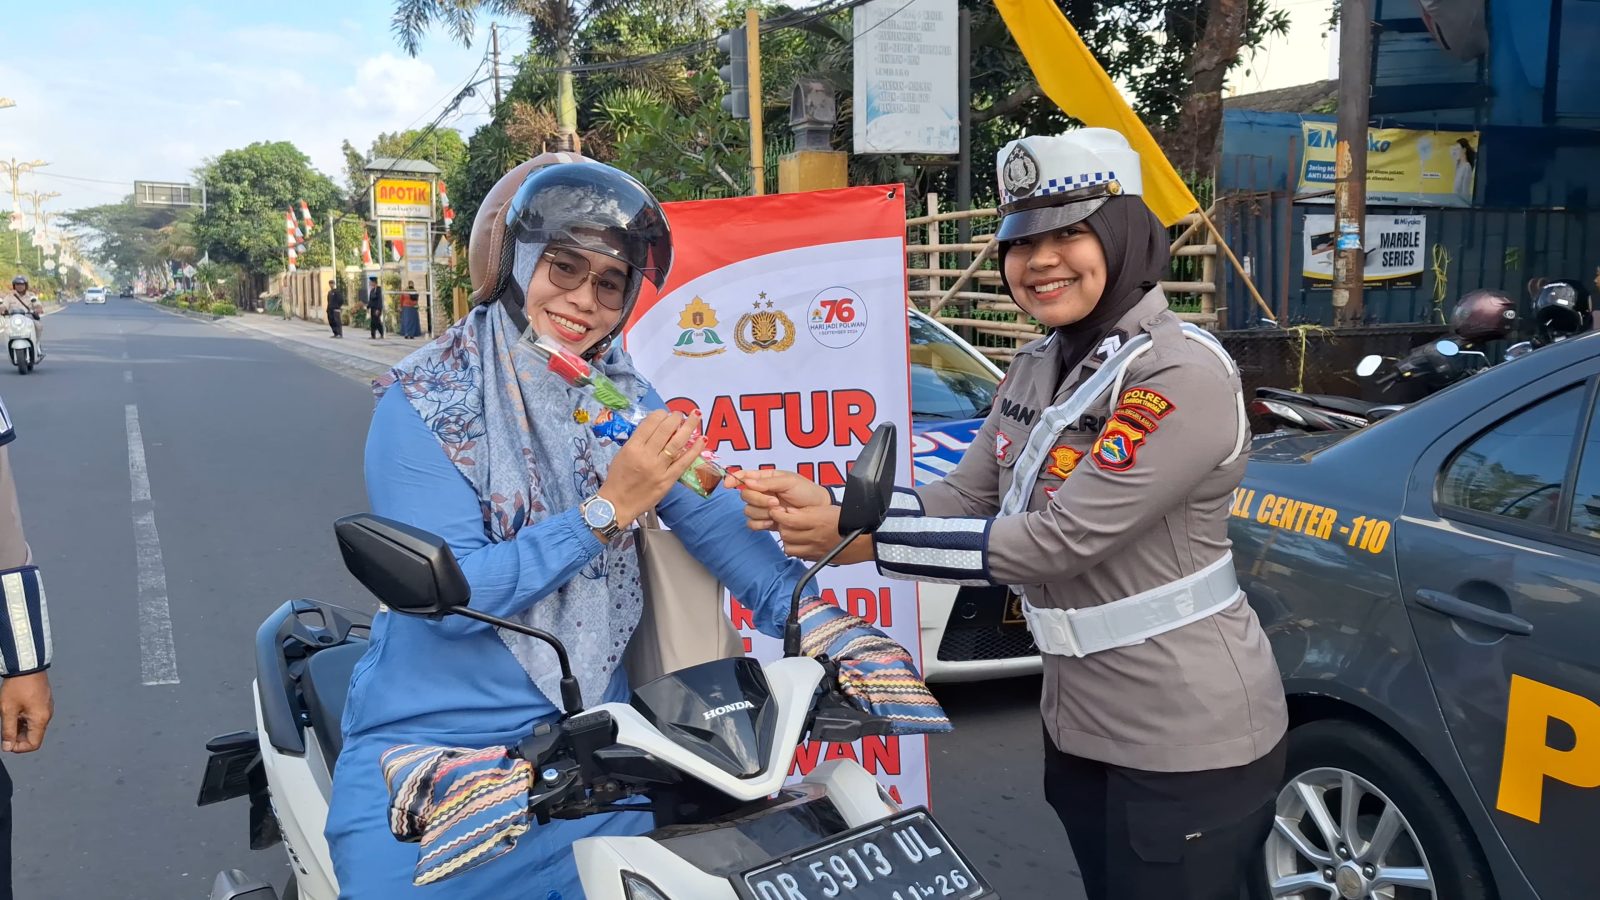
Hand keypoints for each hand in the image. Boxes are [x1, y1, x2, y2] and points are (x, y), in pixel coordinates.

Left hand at [1, 672, 52, 752]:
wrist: (27, 666)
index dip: (19, 748)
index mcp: (40, 719)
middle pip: (34, 736)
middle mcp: (47, 716)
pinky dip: (24, 719)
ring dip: (20, 728)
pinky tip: (14, 711)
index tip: (6, 742)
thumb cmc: (17, 687)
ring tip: (8, 718)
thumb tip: (8, 747)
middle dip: (18, 737)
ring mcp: (46, 708)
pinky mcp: (44, 702)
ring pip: (33, 726)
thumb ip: (8, 730)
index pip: (33, 744)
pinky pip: (35, 717)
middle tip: (4, 730)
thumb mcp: (7, 710)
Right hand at [597, 410, 704, 525]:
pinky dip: (695, 450)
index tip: (665, 413)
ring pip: (677, 443)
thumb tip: (656, 427)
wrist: (617, 503)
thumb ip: (638, 441)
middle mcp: (646, 456)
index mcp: (632, 447)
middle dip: (675, 417)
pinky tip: (702, 439)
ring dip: (689, 427)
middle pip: (665, 430)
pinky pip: (684, 462)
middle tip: (680, 414)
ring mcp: (659, 468)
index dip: (661, 414)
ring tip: (695, 416)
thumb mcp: (622, 454)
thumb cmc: (618, 478)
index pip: (650, 424)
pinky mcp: (668, 480)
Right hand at [724, 469, 831, 531]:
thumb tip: (748, 482)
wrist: (818, 511)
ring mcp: (763, 507)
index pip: (744, 476)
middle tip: (776, 502)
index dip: (734, 479)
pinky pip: (752, 524)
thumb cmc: (807, 492)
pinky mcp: (766, 521)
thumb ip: (769, 482)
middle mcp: (761, 492)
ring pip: (748, 511)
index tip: (728, 484)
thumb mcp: (790, 481)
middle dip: (758, 499)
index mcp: (766, 478)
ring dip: (761, 512)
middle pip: (745, 495)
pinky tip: (772, 522)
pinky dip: (760, 524)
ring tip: (778, 512)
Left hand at [770, 504, 875, 564]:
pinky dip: (795, 549)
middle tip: (783, 521)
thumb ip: (807, 511)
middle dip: (781, 526)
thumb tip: (789, 512)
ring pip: (789, 548)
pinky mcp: (817, 558)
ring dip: (787, 540)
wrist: (865, 540)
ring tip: (791, 533)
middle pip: (786, 535)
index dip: (778, 515)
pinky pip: (799, 555)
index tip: (776, 510)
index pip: (788, 520)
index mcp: (817, 521)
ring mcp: (815, 550)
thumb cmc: (849, 521)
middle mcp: (815, 537)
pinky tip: (799, 542)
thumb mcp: (827, 509)